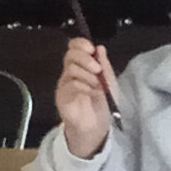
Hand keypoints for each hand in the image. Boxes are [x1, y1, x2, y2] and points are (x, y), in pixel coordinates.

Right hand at [51, 39, 117, 160]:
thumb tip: (100, 47)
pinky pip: (70, 85)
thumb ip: (104, 65)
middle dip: (85, 58)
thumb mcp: (109, 81)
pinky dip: (82, 87)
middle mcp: (70, 73)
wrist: (96, 126)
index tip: (91, 48)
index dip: (81, 44)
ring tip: (96, 87)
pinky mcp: (62, 97)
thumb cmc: (102, 103)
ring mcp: (64, 85)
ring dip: (87, 76)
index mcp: (81, 66)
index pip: (74, 47)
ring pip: (71, 69)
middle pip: (70, 55)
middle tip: (97, 69)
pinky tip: (89, 94)